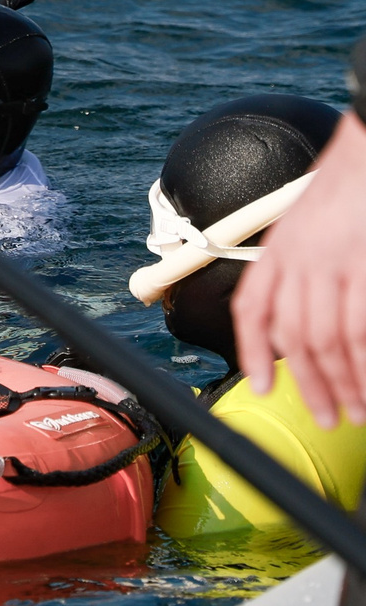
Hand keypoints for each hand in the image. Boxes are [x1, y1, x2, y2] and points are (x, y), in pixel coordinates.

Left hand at [231, 110, 365, 426]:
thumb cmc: (350, 188)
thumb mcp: (305, 225)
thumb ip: (294, 267)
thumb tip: (289, 318)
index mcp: (279, 249)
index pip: (252, 308)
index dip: (251, 352)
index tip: (263, 387)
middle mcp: (300, 259)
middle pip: (293, 336)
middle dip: (309, 385)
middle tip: (327, 417)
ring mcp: (336, 263)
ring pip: (328, 341)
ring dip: (342, 384)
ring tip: (356, 412)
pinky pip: (361, 329)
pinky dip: (365, 364)